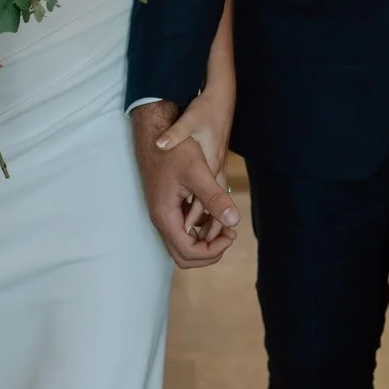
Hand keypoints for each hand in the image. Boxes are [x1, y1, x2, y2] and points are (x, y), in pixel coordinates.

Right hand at [132, 100, 239, 268]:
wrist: (155, 133)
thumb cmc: (174, 150)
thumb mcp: (198, 172)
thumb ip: (215, 198)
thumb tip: (234, 222)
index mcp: (166, 216)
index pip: (188, 252)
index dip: (212, 250)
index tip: (231, 234)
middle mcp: (161, 220)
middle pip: (183, 255)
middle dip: (209, 251)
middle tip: (230, 235)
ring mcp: (163, 214)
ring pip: (183, 243)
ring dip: (206, 241)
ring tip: (228, 227)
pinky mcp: (168, 206)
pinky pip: (183, 229)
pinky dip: (200, 229)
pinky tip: (216, 214)